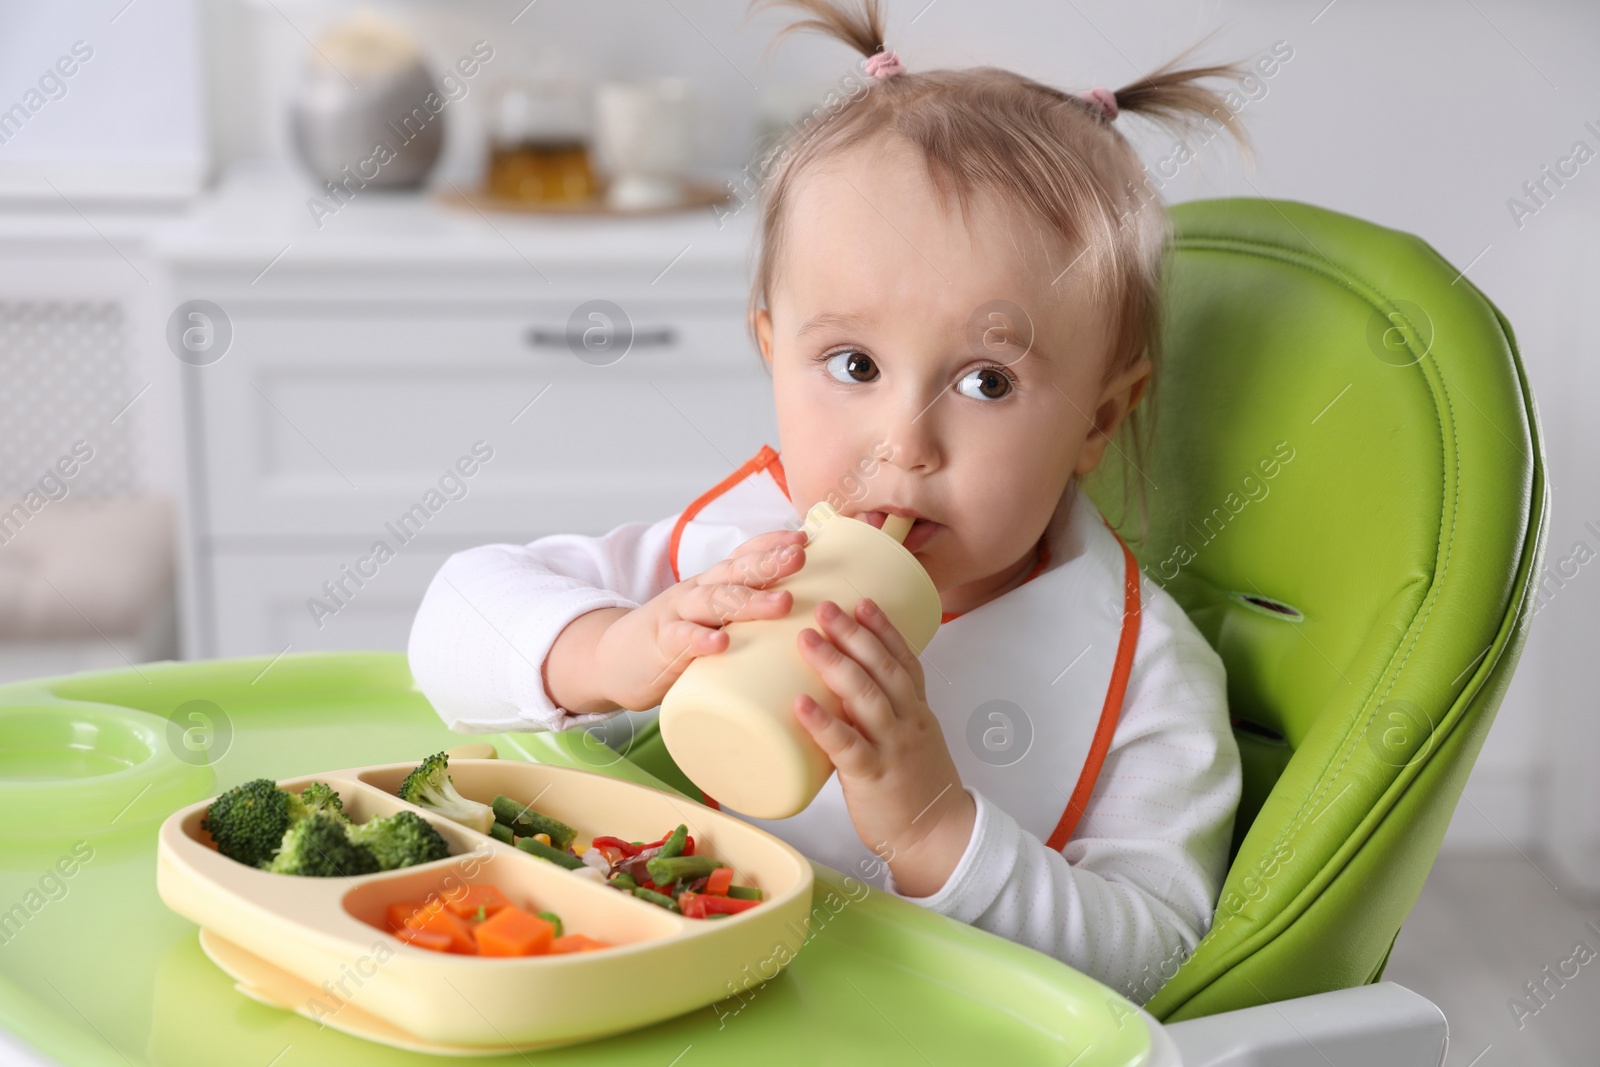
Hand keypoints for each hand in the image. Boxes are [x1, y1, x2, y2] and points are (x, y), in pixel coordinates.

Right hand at [547, 530, 805, 713]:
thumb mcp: (711, 619)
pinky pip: (681, 638)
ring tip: (782, 603)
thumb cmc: (675, 641)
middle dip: (769, 564)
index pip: (743, 556)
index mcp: (713, 585)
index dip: (771, 544)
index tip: (803, 538)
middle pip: (735, 572)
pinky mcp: (660, 645)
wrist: (613, 659)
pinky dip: (701, 639)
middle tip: (799, 558)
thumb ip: (744, 614)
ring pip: (715, 601)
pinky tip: (721, 642)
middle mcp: (698, 592)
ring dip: (750, 601)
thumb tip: (801, 617)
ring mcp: (678, 616)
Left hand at [793, 597, 976, 897]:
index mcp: (917, 712)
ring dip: (835, 664)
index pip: (904, 660)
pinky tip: (800, 703)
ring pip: (865, 697)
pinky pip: (847, 745)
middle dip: (853, 634)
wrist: (938, 839)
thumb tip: (835, 691)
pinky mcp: (873, 777)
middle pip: (882, 669)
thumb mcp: (910, 741)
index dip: (884, 629)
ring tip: (807, 639)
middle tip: (824, 607)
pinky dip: (823, 722)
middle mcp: (908, 723)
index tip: (862, 600)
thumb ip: (880, 716)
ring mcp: (892, 748)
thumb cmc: (916, 789)